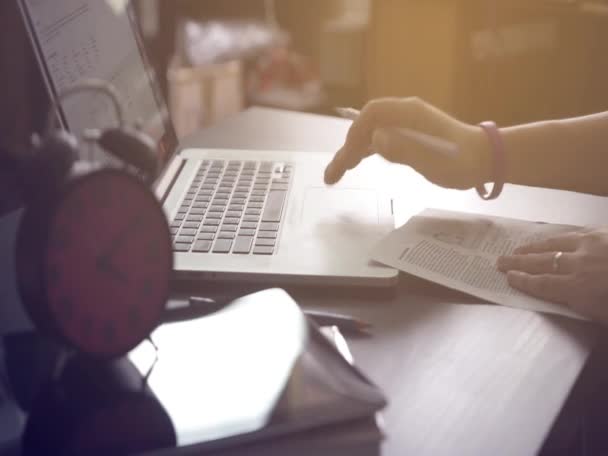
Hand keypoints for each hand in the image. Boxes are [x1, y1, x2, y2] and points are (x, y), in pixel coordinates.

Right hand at [324, 97, 491, 188]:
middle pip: (366, 125)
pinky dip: (366, 152)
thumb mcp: (433, 159)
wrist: (485, 160)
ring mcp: (406, 124)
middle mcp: (404, 114)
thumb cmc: (461, 161)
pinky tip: (356, 163)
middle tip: (331, 176)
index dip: (355, 134)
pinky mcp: (409, 136)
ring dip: (352, 153)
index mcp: (409, 113)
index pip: (371, 115)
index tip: (348, 158)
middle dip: (347, 149)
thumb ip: (404, 148)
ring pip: (370, 135)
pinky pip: (380, 140)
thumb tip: (375, 140)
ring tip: (335, 175)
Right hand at [497, 229, 607, 324]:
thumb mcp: (603, 315)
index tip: (509, 277)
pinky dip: (559, 237)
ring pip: (556, 243)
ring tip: (520, 249)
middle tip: (501, 260)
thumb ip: (582, 307)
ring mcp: (591, 244)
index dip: (524, 281)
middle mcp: (578, 263)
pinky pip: (575, 232)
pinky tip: (555, 238)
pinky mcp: (603, 232)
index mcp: (579, 288)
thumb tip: (567, 300)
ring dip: (535, 247)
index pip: (543, 284)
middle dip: (519, 262)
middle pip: (543, 262)